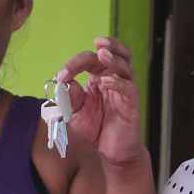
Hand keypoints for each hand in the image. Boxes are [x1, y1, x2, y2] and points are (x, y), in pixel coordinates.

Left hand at [56, 38, 145, 168]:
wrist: (111, 152)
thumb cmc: (96, 129)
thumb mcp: (76, 112)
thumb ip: (70, 96)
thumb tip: (64, 81)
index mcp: (98, 78)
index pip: (89, 61)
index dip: (74, 65)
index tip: (61, 76)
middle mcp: (114, 79)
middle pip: (116, 54)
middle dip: (109, 44)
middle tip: (98, 42)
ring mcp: (124, 90)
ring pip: (126, 67)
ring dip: (114, 59)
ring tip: (103, 54)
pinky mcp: (132, 104)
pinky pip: (130, 89)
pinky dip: (119, 83)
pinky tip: (107, 82)